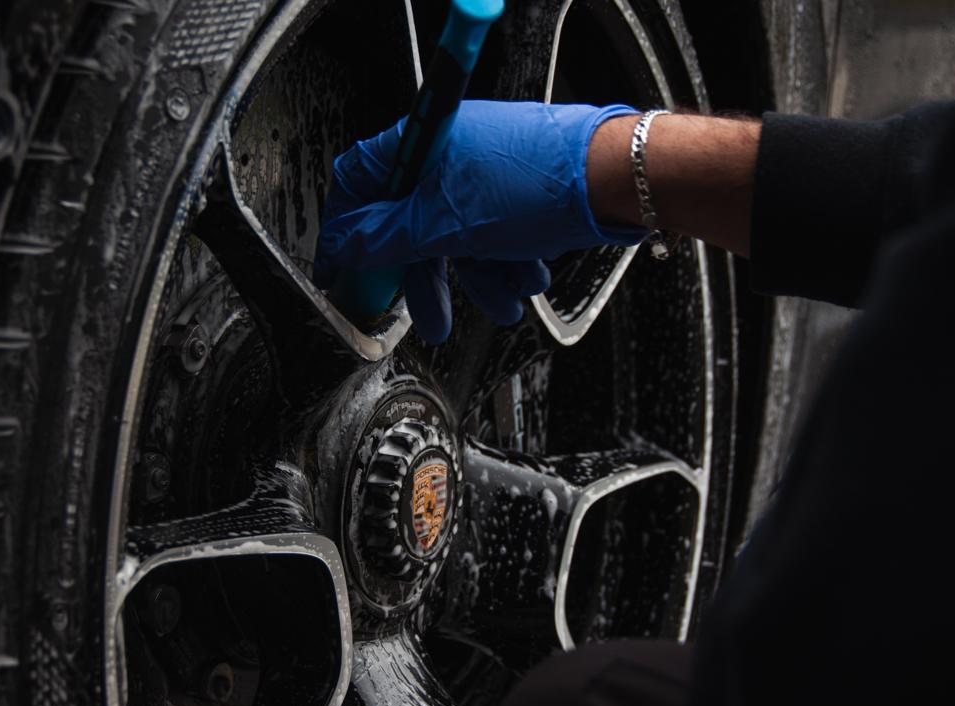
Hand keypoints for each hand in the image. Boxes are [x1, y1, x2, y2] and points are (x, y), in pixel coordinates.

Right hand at [315, 100, 644, 342]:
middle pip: (412, 224)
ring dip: (480, 278)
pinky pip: (494, 238)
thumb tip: (343, 245)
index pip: (359, 182)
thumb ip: (386, 238)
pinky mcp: (517, 195)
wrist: (614, 181)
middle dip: (428, 277)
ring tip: (502, 300)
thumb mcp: (444, 223)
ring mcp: (485, 175)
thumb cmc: (538, 183)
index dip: (346, 230)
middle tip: (427, 314)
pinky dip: (508, 264)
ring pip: (458, 239)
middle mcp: (449, 154)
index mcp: (421, 142)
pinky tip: (525, 276)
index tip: (341, 269)